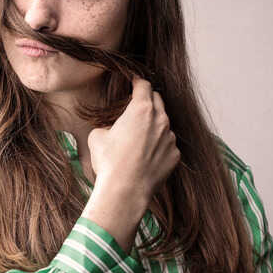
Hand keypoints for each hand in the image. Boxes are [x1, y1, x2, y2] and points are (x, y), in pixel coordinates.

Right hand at [82, 76, 180, 251]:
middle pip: (158, 100)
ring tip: (138, 138)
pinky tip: (146, 156)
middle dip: (148, 100)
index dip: (137, 82)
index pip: (144, 85)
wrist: (125, 191)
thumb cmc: (109, 162)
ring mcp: (170, 138)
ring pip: (164, 124)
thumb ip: (108, 124)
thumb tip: (112, 128)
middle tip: (136, 107)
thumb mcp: (97, 136)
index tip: (135, 82)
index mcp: (141, 109)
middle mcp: (161, 120)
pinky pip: (168, 144)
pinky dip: (159, 145)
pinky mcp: (175, 155)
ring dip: (154, 125)